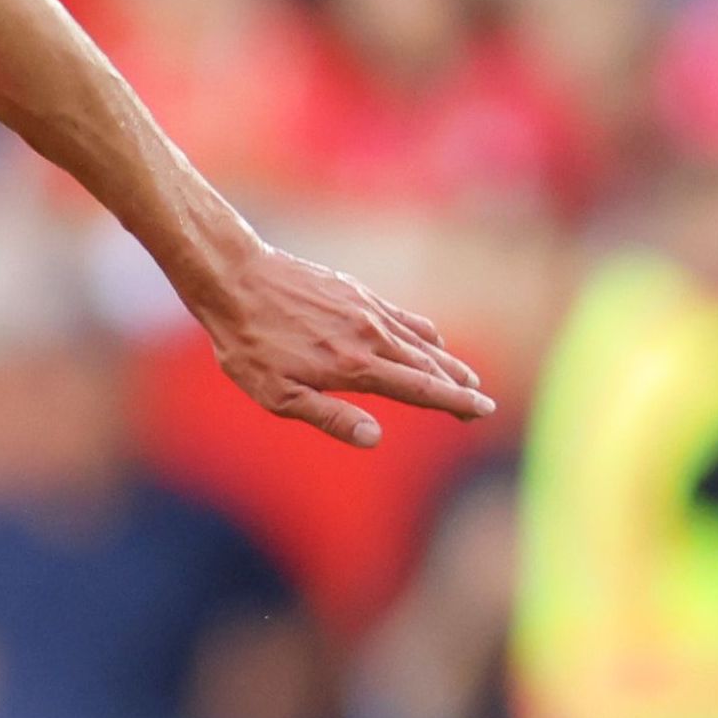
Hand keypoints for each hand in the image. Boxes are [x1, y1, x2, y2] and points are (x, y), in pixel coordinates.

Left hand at [192, 244, 497, 447]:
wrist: (235, 278)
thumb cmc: (249, 343)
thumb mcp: (277, 393)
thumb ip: (329, 417)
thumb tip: (375, 438)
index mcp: (356, 367)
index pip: (421, 389)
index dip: (455, 402)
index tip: (482, 411)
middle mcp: (371, 336)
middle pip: (429, 365)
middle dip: (458, 387)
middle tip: (479, 404)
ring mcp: (366, 310)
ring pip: (420, 340)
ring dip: (446, 361)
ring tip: (466, 378)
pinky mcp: (356, 292)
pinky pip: (401, 316)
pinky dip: (423, 333)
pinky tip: (429, 340)